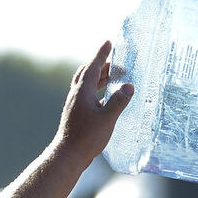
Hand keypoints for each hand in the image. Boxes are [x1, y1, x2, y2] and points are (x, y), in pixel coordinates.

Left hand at [53, 40, 133, 165]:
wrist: (69, 154)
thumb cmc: (87, 137)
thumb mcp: (107, 119)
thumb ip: (118, 102)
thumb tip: (129, 85)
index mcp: (83, 92)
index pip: (93, 67)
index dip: (101, 54)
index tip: (109, 42)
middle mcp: (77, 95)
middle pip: (88, 73)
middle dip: (102, 65)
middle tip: (116, 63)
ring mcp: (75, 104)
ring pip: (87, 84)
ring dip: (99, 77)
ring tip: (112, 77)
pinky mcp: (76, 113)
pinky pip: (87, 94)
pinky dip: (97, 90)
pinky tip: (105, 98)